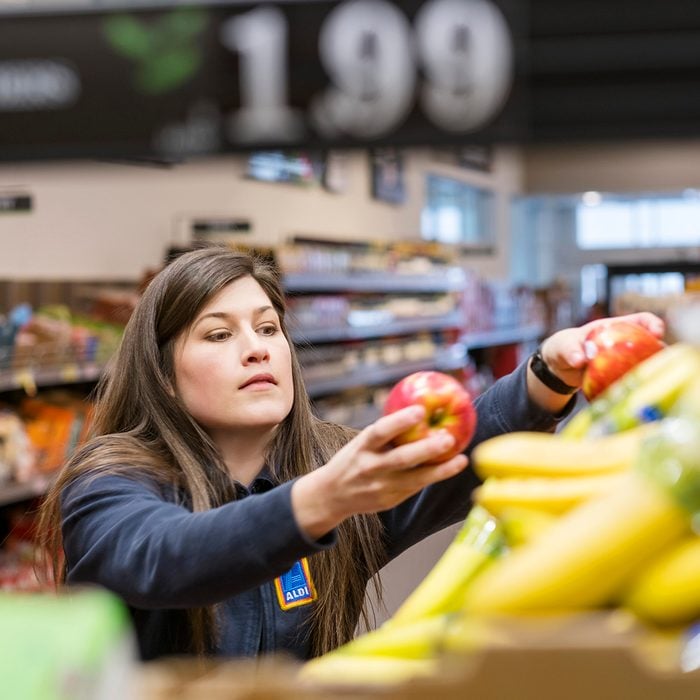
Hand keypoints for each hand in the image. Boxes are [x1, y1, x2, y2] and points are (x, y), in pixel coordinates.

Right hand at [291, 405, 468, 539]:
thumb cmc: (353, 460)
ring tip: (461, 459)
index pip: (380, 431)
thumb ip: (385, 433)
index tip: (420, 410)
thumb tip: (419, 409)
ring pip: (415, 480)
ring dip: (440, 470)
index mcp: (361, 447)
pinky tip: (450, 467)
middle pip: (401, 459)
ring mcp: (380, 487)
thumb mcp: (361, 443)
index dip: (400, 421)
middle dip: (426, 449)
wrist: (331, 495)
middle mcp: (370, 467)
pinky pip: (415, 488)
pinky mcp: (390, 501)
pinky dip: (434, 477)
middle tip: (448, 438)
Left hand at [540, 311, 664, 389]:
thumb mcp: (563, 346)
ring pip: (645, 365)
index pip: (641, 321)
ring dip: (650, 372)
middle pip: (650, 345)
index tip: (657, 333)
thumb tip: (581, 360)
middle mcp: (624, 343)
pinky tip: (635, 396)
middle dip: (659, 353)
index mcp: (614, 328)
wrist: (558, 366)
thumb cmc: (563, 347)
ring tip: (651, 382)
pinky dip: (635, 388)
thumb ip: (571, 351)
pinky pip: (631, 382)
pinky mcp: (619, 378)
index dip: (653, 324)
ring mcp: (624, 361)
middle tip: (659, 364)